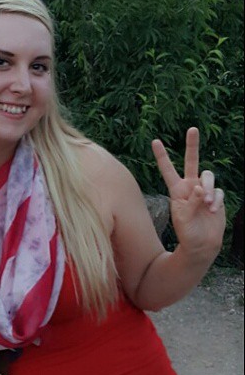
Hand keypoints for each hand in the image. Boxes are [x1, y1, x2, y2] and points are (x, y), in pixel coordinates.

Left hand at [152, 127, 225, 260]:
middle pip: (191, 162)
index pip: (167, 170)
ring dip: (209, 187)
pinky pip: (219, 191)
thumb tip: (201, 187)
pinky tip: (212, 210)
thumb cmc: (186, 233)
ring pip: (208, 176)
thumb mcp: (183, 218)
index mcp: (176, 190)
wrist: (201, 245)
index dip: (162, 156)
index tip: (155, 141)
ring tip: (207, 204)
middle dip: (192, 145)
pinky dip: (216, 199)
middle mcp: (190, 187)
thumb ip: (191, 202)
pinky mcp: (216, 198)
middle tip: (192, 129)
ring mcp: (204, 191)